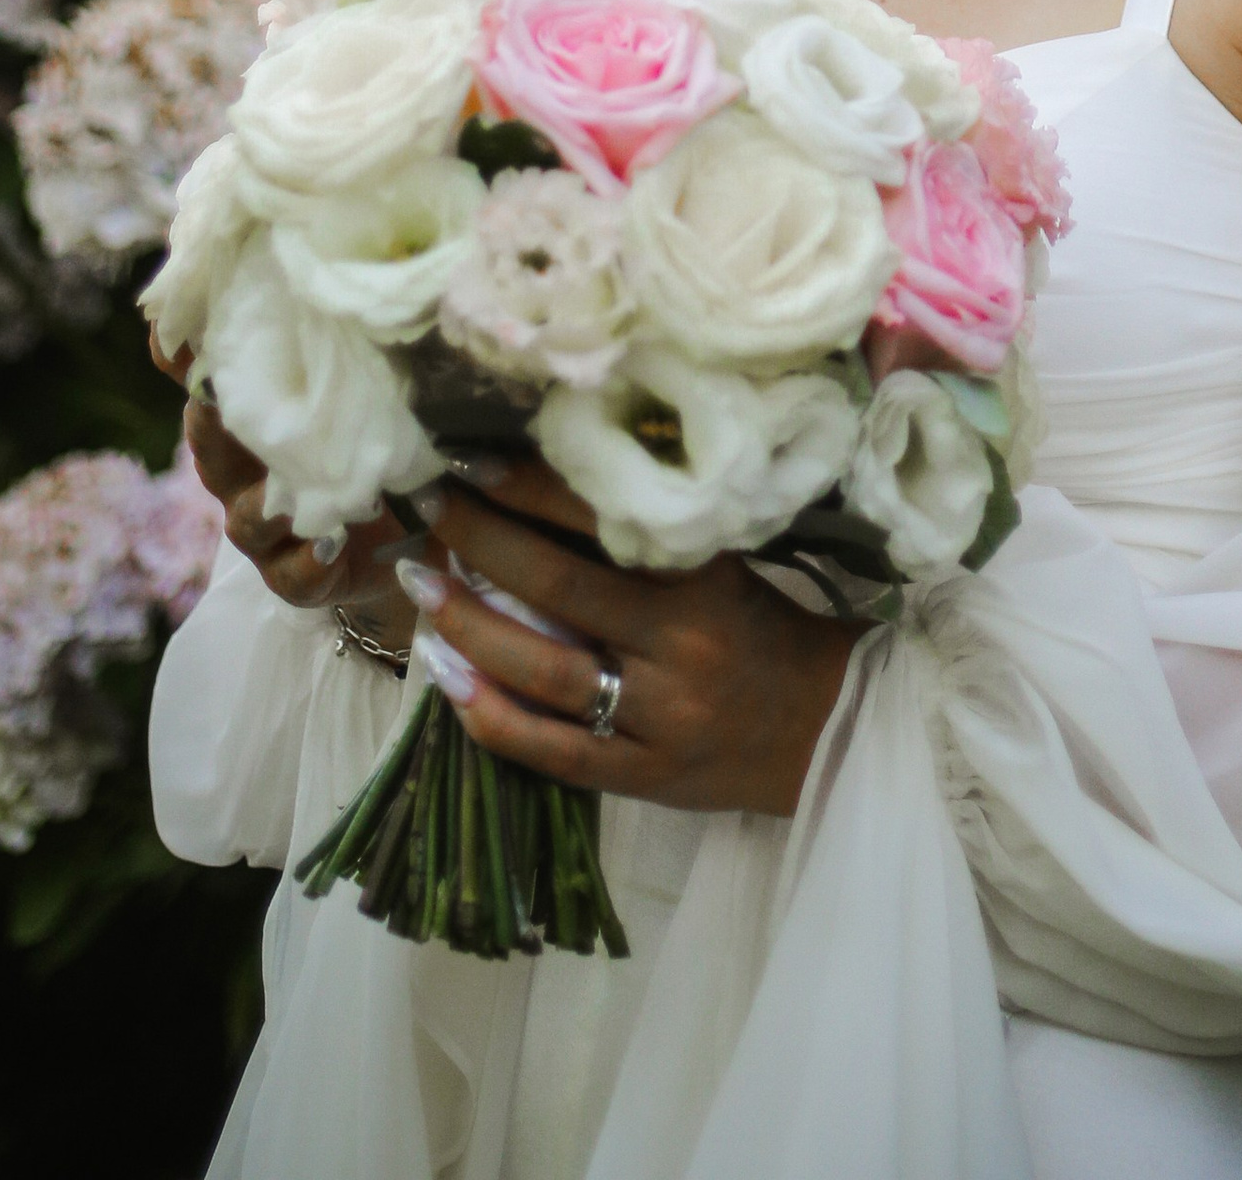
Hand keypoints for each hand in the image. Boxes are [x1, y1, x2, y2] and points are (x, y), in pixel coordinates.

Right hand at [151, 326, 409, 648]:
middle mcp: (247, 473)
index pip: (204, 379)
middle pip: (211, 447)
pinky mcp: (301, 578)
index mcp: (251, 417)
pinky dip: (309, 561)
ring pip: (247, 517)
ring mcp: (270, 531)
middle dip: (210, 422)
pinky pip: (294, 575)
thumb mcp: (356, 382)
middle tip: (215, 398)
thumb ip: (336, 335)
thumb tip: (346, 258)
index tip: (165, 329)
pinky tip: (330, 543)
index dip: (180, 355)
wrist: (405, 540)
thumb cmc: (367, 442)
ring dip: (262, 503)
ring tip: (280, 491)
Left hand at [407, 459, 859, 821]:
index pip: (603, 526)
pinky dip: (492, 716)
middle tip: (431, 508)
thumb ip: (646, 543)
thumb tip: (544, 486)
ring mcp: (654, 720)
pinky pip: (551, 751)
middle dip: (483, 544)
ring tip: (421, 587)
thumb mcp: (720, 570)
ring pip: (544, 673)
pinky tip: (449, 683)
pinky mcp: (639, 778)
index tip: (475, 464)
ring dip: (469, 628)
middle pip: (560, 591)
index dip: (533, 492)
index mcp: (703, 582)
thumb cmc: (762, 630)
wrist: (820, 730)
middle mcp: (678, 648)